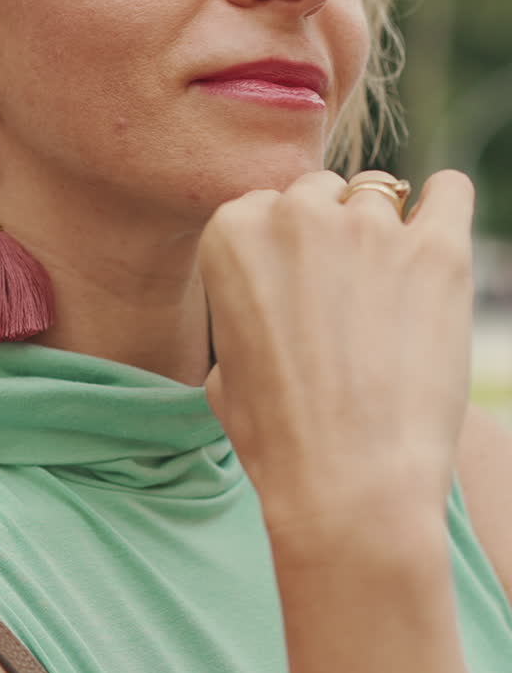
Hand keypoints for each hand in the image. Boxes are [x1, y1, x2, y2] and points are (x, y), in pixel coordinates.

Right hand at [199, 169, 475, 547]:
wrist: (348, 482)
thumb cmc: (280, 439)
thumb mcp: (223, 371)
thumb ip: (240, 312)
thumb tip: (267, 304)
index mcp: (232, 233)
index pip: (267, 206)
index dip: (286, 253)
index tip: (300, 295)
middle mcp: (295, 215)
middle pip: (321, 193)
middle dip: (331, 235)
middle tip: (347, 300)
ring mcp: (368, 228)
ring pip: (380, 196)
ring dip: (384, 236)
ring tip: (394, 297)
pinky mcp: (436, 249)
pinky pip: (450, 191)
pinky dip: (445, 206)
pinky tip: (439, 238)